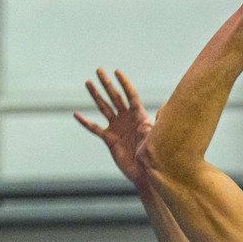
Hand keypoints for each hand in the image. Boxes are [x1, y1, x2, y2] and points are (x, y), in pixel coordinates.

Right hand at [74, 68, 151, 185]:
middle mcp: (127, 118)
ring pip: (104, 107)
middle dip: (107, 84)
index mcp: (139, 115)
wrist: (145, 171)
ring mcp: (117, 127)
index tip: (117, 71)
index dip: (124, 84)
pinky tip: (76, 114)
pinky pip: (94, 128)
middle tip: (99, 70)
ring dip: (96, 95)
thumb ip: (158, 121)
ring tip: (88, 83)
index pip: (131, 95)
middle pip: (115, 97)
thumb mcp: (156, 135)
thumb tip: (165, 106)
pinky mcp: (109, 138)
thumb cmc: (153, 153)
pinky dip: (85, 122)